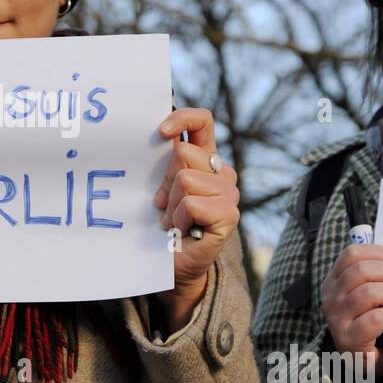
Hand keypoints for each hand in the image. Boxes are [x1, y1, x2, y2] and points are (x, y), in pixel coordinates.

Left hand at [152, 108, 240, 331]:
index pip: (202, 121)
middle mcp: (222, 172)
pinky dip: (179, 219)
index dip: (182, 118)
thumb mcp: (160, 187)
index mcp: (205, 158)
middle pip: (184, 153)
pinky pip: (192, 204)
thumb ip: (161, 162)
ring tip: (174, 221)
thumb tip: (153, 135)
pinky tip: (183, 230)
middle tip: (165, 204)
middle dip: (165, 181)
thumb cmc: (163, 224)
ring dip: (171, 205)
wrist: (172, 264)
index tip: (161, 132)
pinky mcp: (229, 215)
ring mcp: (229, 193)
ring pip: (186, 180)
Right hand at [320, 243, 382, 379]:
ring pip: (368, 293)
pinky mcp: (348, 339)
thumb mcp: (369, 295)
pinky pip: (374, 320)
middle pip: (361, 270)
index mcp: (334, 281)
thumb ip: (377, 276)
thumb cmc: (372, 322)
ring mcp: (336, 318)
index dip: (380, 253)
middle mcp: (330, 297)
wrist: (365, 361)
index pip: (352, 253)